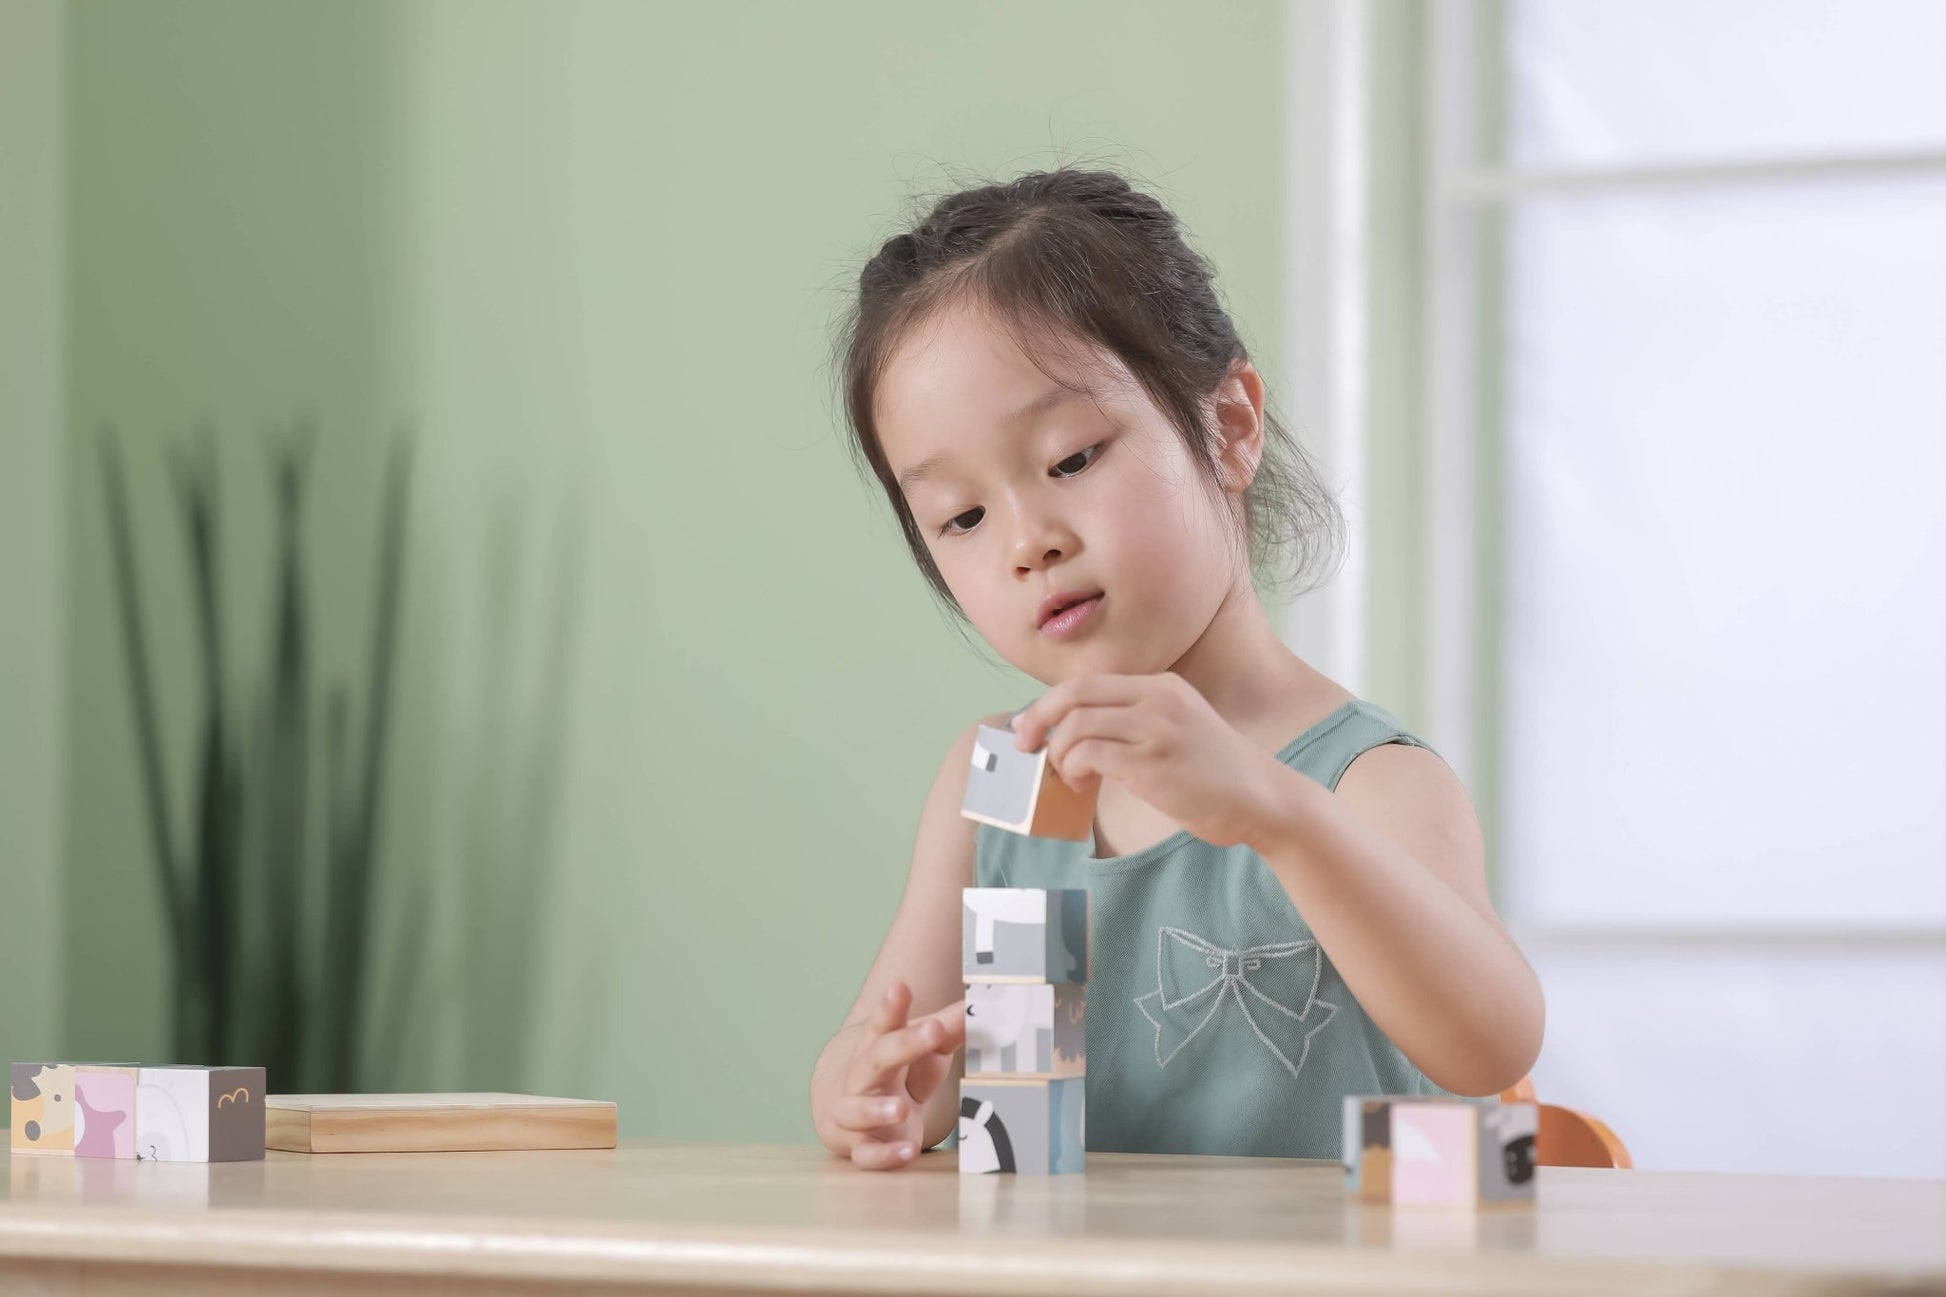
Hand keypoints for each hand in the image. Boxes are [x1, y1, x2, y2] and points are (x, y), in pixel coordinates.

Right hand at [833, 980, 965, 1170]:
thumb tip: (977, 1007)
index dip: (891, 1007)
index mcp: (875, 1048)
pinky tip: (908, 1151)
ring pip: (856, 1111)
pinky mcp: (861, 1148)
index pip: (882, 1024)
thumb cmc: (893, 1074)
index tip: (901, 987)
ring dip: (875, 1110)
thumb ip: (946, 1031)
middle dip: (902, 1045)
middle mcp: (859, 1079)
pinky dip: (885, 1157)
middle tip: (932, 1029)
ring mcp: (855, 1115)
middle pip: (874, 1059)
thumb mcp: (921, 1051)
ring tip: (901, 1107)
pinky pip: (867, 1156)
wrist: (844, 1110)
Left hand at [1010, 672, 1288, 848]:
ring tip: (1067, 776)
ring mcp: (1157, 729)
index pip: (1088, 682)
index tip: (1030, 727)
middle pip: (1074, 694)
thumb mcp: (1178, 727)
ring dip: (1058, 754)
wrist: (1263, 798)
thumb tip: (1076, 734)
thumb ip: (1136, 722)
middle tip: (1025, 747)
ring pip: (1076, 725)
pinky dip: (1074, 769)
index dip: (1049, 703)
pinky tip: (1081, 785)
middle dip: (1038, 719)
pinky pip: (1090, 755)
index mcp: (1161, 686)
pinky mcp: (1154, 764)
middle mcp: (1158, 699)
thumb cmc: (1215, 773)